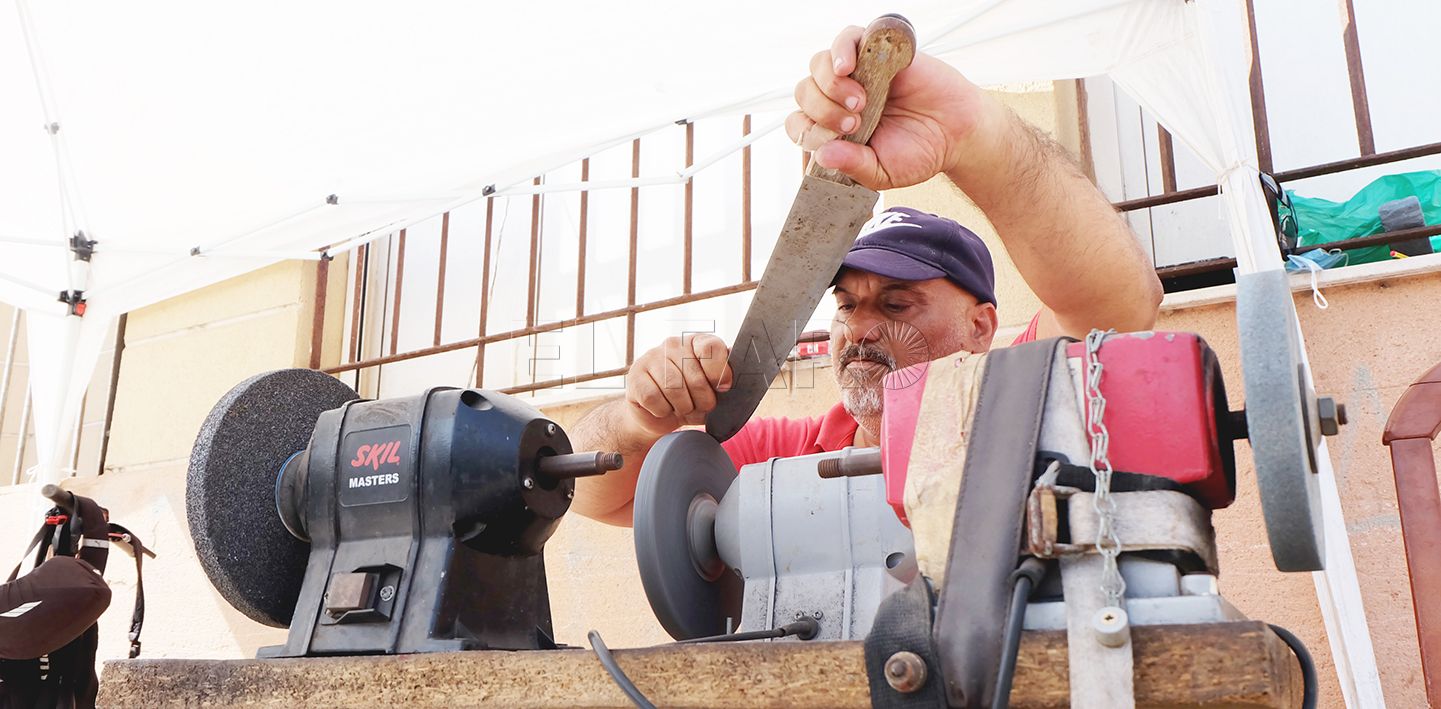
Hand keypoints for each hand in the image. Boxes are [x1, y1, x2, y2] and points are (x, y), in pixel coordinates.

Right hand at [623, 334, 732, 435]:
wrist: (658, 416)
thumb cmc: (691, 399)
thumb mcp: (714, 389)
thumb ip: (727, 377)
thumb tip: (738, 370)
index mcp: (696, 342)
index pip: (711, 348)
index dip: (720, 373)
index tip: (722, 388)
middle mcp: (672, 344)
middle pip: (695, 377)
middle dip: (702, 401)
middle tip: (699, 405)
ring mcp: (651, 357)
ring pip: (674, 389)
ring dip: (682, 407)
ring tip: (681, 407)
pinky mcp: (634, 375)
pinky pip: (653, 398)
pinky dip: (662, 411)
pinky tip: (662, 408)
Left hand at [786, 25, 1005, 190]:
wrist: (957, 132)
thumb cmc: (919, 152)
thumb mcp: (882, 172)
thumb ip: (853, 166)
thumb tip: (824, 155)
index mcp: (833, 129)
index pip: (798, 125)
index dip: (806, 131)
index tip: (833, 140)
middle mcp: (839, 98)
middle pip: (804, 92)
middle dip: (822, 110)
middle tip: (854, 123)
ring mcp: (857, 73)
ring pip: (819, 64)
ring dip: (830, 84)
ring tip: (860, 101)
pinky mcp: (877, 52)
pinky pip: (847, 38)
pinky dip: (841, 50)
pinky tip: (847, 67)